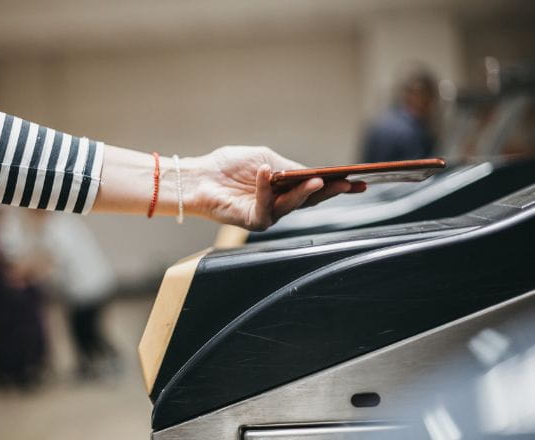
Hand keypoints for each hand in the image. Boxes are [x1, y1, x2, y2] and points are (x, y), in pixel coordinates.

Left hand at [185, 146, 365, 230]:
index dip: (337, 185)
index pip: (316, 188)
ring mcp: (268, 214)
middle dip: (332, 191)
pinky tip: (267, 173)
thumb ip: (288, 168)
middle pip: (311, 199)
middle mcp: (281, 204)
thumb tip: (311, 173)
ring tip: (318, 180)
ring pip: (292, 205)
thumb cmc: (229, 166)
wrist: (201, 176)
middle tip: (350, 184)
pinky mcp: (252, 221)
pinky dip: (266, 188)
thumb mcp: (266, 160)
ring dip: (305, 192)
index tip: (359, 180)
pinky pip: (264, 206)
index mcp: (286, 189)